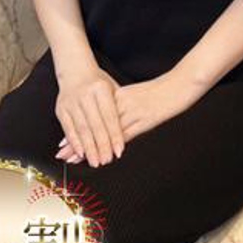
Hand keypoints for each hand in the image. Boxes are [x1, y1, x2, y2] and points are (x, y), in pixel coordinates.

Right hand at [53, 64, 124, 167]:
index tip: (119, 150)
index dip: (115, 135)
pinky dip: (74, 142)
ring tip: (96, 161)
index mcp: (101, 89)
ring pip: (82, 129)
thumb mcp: (112, 88)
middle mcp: (85, 95)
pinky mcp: (62, 109)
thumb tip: (127, 130)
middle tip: (107, 160)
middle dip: (102, 146)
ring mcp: (72, 102)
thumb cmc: (97, 81)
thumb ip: (118, 107)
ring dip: (89, 148)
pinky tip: (80, 153)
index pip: (110, 117)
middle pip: (96, 125)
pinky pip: (69, 128)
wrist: (75, 69)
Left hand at [56, 68, 201, 162]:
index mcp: (118, 96)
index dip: (77, 130)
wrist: (181, 83)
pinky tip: (104, 156)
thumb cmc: (161, 90)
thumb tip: (110, 119)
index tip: (63, 142)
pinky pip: (124, 134)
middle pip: (93, 125)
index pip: (91, 116)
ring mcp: (132, 111)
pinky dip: (112, 146)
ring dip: (89, 146)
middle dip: (77, 140)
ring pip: (104, 132)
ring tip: (74, 159)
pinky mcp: (144, 119)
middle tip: (62, 153)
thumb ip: (122, 105)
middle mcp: (121, 103)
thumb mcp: (137, 96)